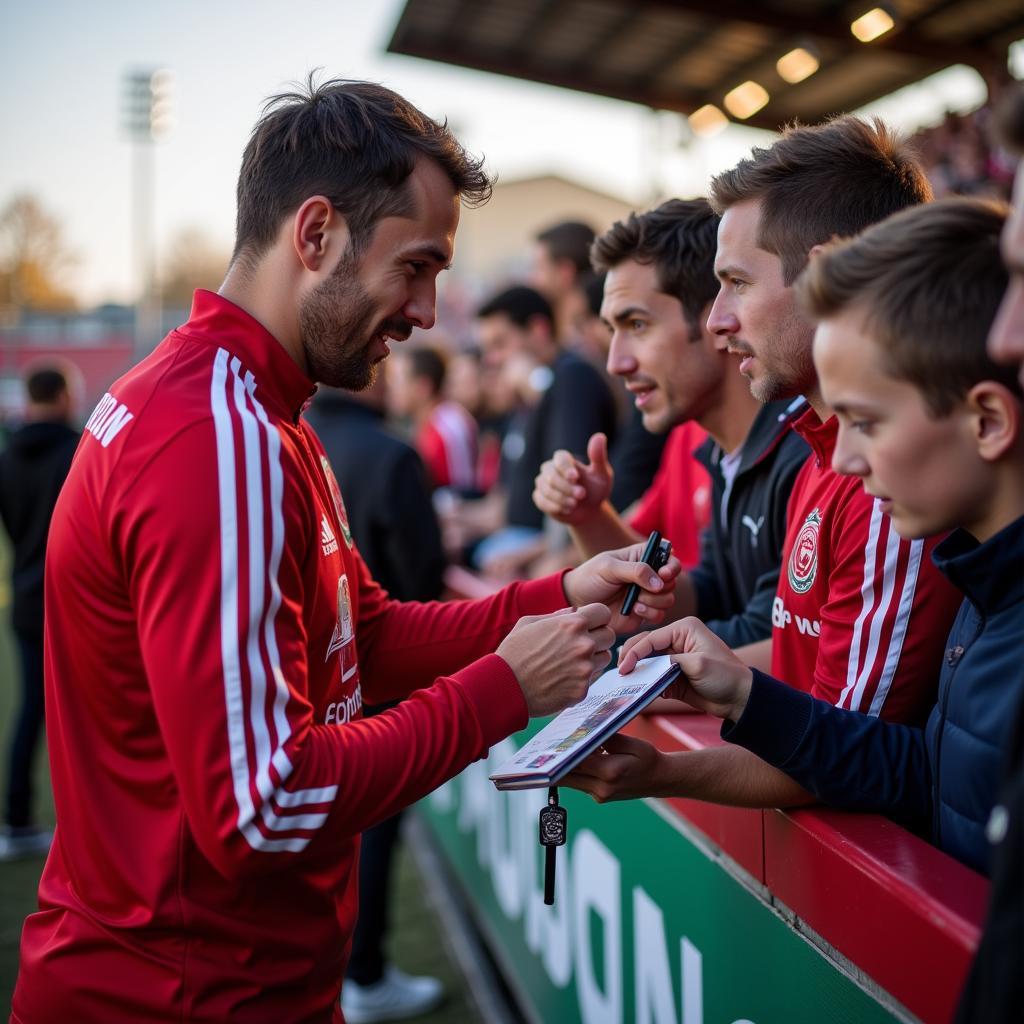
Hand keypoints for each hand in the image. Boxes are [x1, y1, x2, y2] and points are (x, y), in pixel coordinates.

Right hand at [497, 603, 615, 717]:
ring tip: (569, 662)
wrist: (504, 686)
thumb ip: (557, 615)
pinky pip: (591, 679)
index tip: (587, 624)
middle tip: (578, 645)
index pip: (604, 612)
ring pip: (605, 658)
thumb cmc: (513, 652)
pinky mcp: (582, 689)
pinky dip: (580, 679)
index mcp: (572, 624)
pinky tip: (561, 679)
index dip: (596, 618)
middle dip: (597, 638)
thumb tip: (575, 611)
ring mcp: (585, 668)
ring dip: (593, 658)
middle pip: (609, 635)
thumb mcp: (529, 623)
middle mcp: (583, 644)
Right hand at [532, 433, 612, 524]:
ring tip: (575, 504)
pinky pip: (542, 501)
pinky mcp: (540, 497)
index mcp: (565, 460)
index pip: (559, 458)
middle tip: (581, 495)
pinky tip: (567, 509)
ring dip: (562, 499)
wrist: (590, 510)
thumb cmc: (596, 489)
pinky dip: (555, 507)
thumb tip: (600, 436)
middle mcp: (550, 468)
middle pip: (551, 475)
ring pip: (546, 489)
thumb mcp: (602, 474)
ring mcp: (543, 483)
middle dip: (566, 487)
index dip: (565, 468)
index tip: (575, 477)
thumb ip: (598, 457)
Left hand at [560, 733, 668, 801]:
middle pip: (568, 775)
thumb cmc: (648, 758)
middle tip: (541, 747)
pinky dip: (574, 770)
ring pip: (571, 780)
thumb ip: (608, 738)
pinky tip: (571, 755)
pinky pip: (580, 782)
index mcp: (610, 773)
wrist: (660, 780)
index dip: (564, 751)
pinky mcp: (598, 796)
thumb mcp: (632, 743)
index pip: (578, 762)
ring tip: (553, 749)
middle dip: (554, 762)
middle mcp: (602, 788)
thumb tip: (586, 731)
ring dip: (562, 766)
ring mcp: (599, 795)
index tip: (552, 741)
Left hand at [563, 541, 681, 633]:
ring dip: (655, 601)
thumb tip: (659, 582)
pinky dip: (650, 613)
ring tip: (635, 600)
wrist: (579, 601)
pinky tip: (634, 610)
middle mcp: (649, 575)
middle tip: (642, 590)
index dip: (671, 566)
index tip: (663, 574)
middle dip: (661, 587)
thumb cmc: (591, 577)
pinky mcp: (644, 612)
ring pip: (668, 599)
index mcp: (642, 557)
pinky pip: (660, 615)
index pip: (668, 557)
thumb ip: (635, 570)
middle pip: (672, 581)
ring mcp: (647, 595)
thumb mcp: (609, 567)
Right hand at [618, 617, 752, 721]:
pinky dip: (644, 682)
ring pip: (646, 662)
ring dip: (636, 671)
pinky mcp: (672, 675)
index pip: (651, 638)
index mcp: (684, 628)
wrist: (740, 699)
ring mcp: (674, 658)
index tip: (624, 668)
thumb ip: (669, 662)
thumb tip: (645, 669)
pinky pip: (653, 677)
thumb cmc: (726, 676)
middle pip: (645, 646)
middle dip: (631, 658)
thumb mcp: (698, 665)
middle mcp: (676, 640)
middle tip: (620, 674)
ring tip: (623, 682)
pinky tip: (635, 690)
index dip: (634, 652)